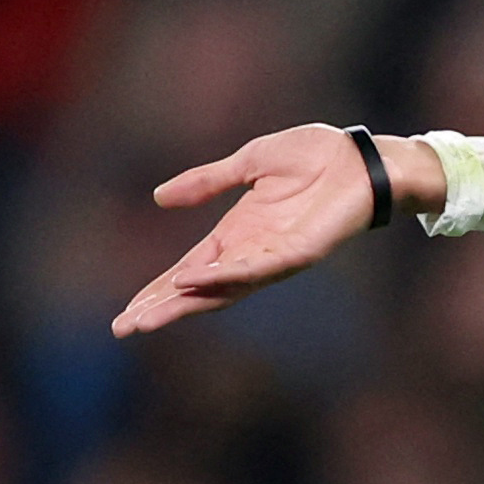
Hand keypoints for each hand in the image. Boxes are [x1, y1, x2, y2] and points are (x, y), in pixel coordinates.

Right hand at [112, 125, 442, 337]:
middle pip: (200, 289)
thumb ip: (206, 182)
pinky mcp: (300, 251)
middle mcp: (253, 251)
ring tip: (147, 317)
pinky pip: (256, 268)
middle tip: (125, 328)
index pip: (190, 269)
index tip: (129, 310)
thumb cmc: (313, 157)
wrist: (359, 156)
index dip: (160, 288)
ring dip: (184, 302)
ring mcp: (276, 256)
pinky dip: (223, 276)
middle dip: (164, 307)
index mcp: (238, 233)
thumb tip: (158, 198)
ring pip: (223, 288)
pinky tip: (192, 281)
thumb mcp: (247, 164)